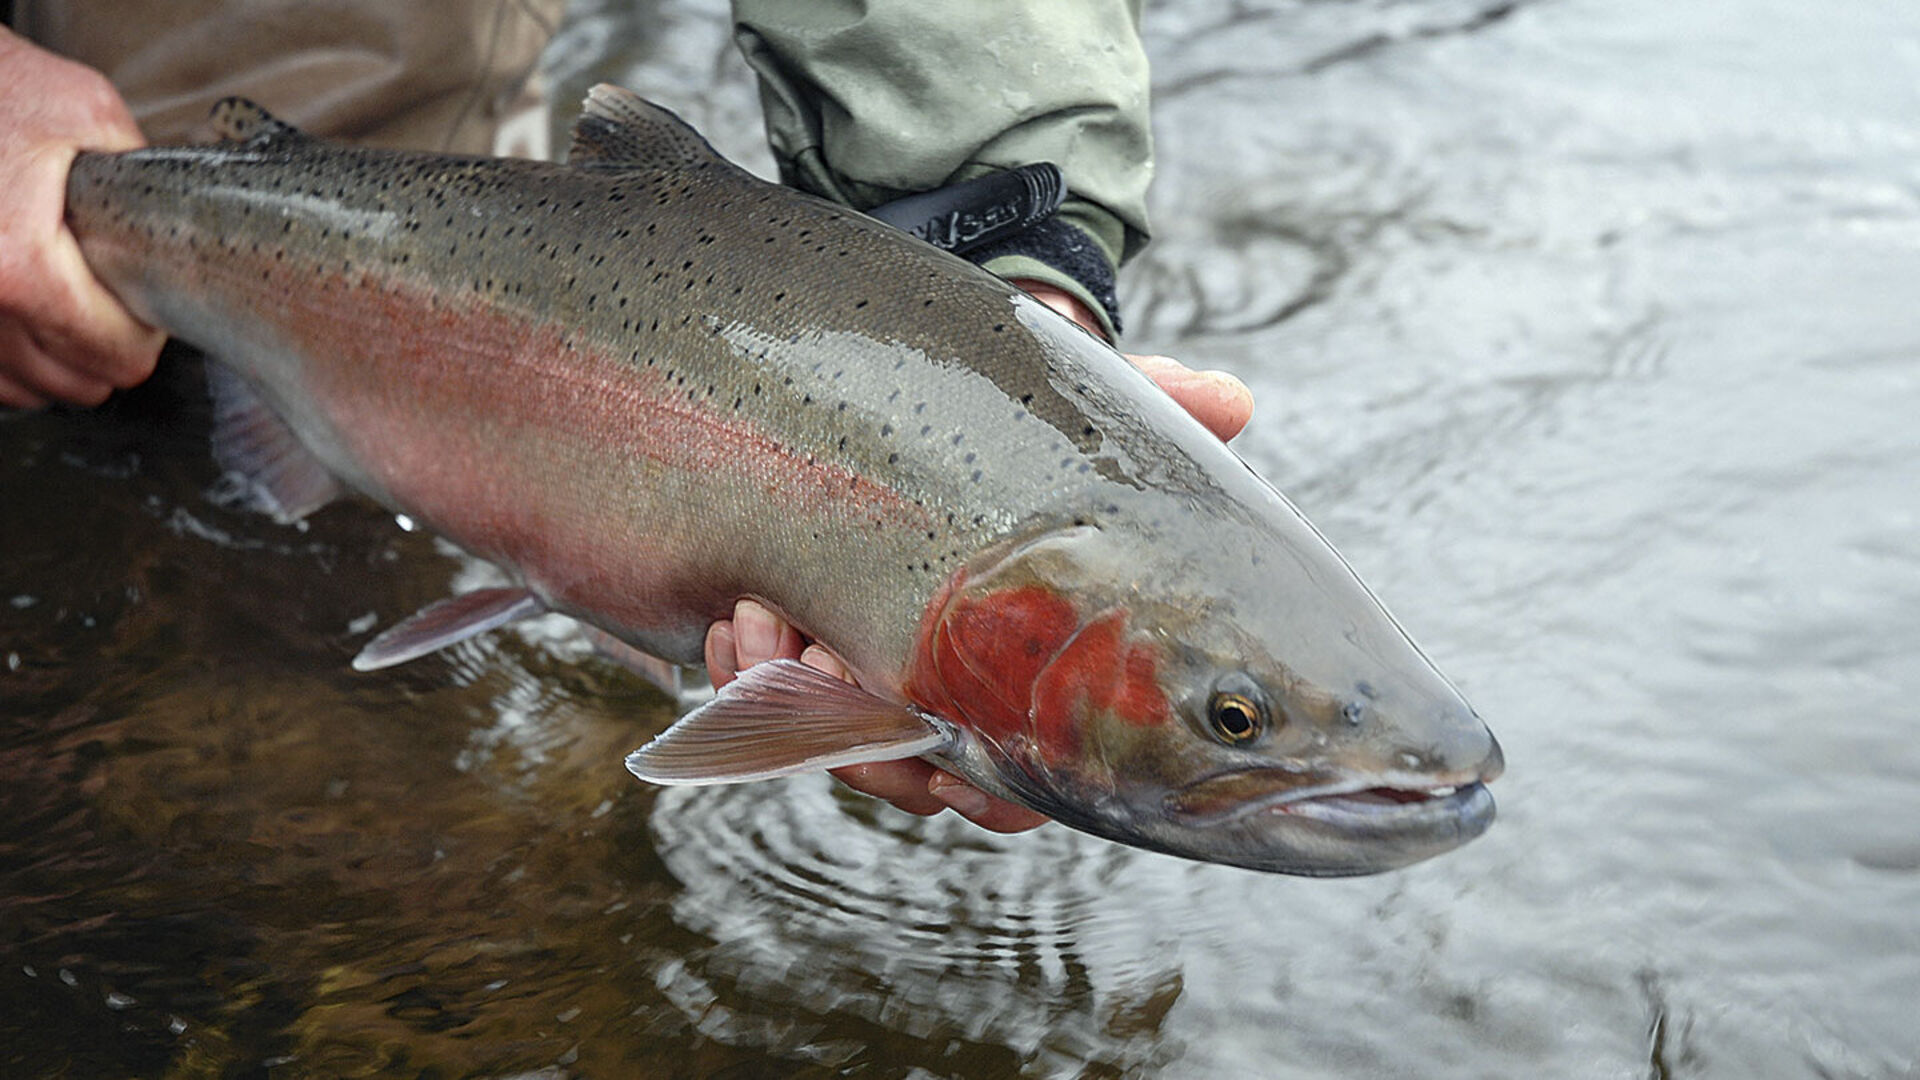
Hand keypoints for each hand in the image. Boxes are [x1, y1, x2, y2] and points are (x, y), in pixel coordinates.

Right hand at [0, 29, 163, 408]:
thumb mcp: (85, 110)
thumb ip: (141, 171)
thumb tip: (179, 213)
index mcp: (17, 265)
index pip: (117, 356)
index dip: (148, 332)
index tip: (149, 300)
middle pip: (81, 383)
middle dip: (109, 346)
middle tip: (114, 296)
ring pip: (34, 390)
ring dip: (63, 358)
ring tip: (73, 303)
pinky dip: (19, 360)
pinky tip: (35, 319)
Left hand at [704, 279, 1253, 832]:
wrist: (872, 380)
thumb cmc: (997, 415)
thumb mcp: (1062, 408)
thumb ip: (1142, 408)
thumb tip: (1232, 401)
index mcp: (1029, 663)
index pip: (1028, 774)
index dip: (995, 790)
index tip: (954, 766)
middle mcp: (950, 684)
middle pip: (919, 777)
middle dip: (872, 737)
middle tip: (832, 665)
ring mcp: (867, 669)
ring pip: (833, 744)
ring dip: (794, 699)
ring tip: (767, 616)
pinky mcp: (792, 650)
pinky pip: (762, 705)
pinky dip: (745, 675)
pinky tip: (738, 621)